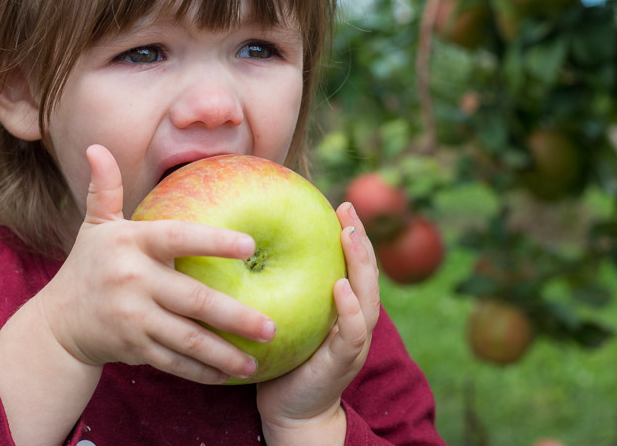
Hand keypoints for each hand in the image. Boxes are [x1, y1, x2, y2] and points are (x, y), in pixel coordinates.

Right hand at [36, 144, 276, 383]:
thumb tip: (97, 147)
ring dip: (225, 352)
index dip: (214, 241)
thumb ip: (104, 189)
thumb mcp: (94, 227)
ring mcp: (133, 318)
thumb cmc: (88, 267)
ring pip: (188, 339)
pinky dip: (203, 371)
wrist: (57, 325)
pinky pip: (175, 362)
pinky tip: (230, 375)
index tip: (250, 245)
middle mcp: (133, 281)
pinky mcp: (134, 348)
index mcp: (131, 244)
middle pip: (193, 299)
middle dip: (235, 315)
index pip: (177, 238)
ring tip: (257, 361)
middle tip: (271, 326)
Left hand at [256, 202, 380, 442]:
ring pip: (368, 296)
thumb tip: (249, 248)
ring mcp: (353, 341)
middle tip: (347, 207)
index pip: (352, 265)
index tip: (339, 204)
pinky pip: (353, 332)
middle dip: (361, 238)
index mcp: (342, 309)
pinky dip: (349, 309)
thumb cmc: (283, 361)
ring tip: (348, 234)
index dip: (350, 235)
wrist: (291, 412)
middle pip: (367, 272)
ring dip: (360, 263)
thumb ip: (279, 289)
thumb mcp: (284, 317)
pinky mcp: (343, 361)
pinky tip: (339, 287)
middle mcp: (355, 321)